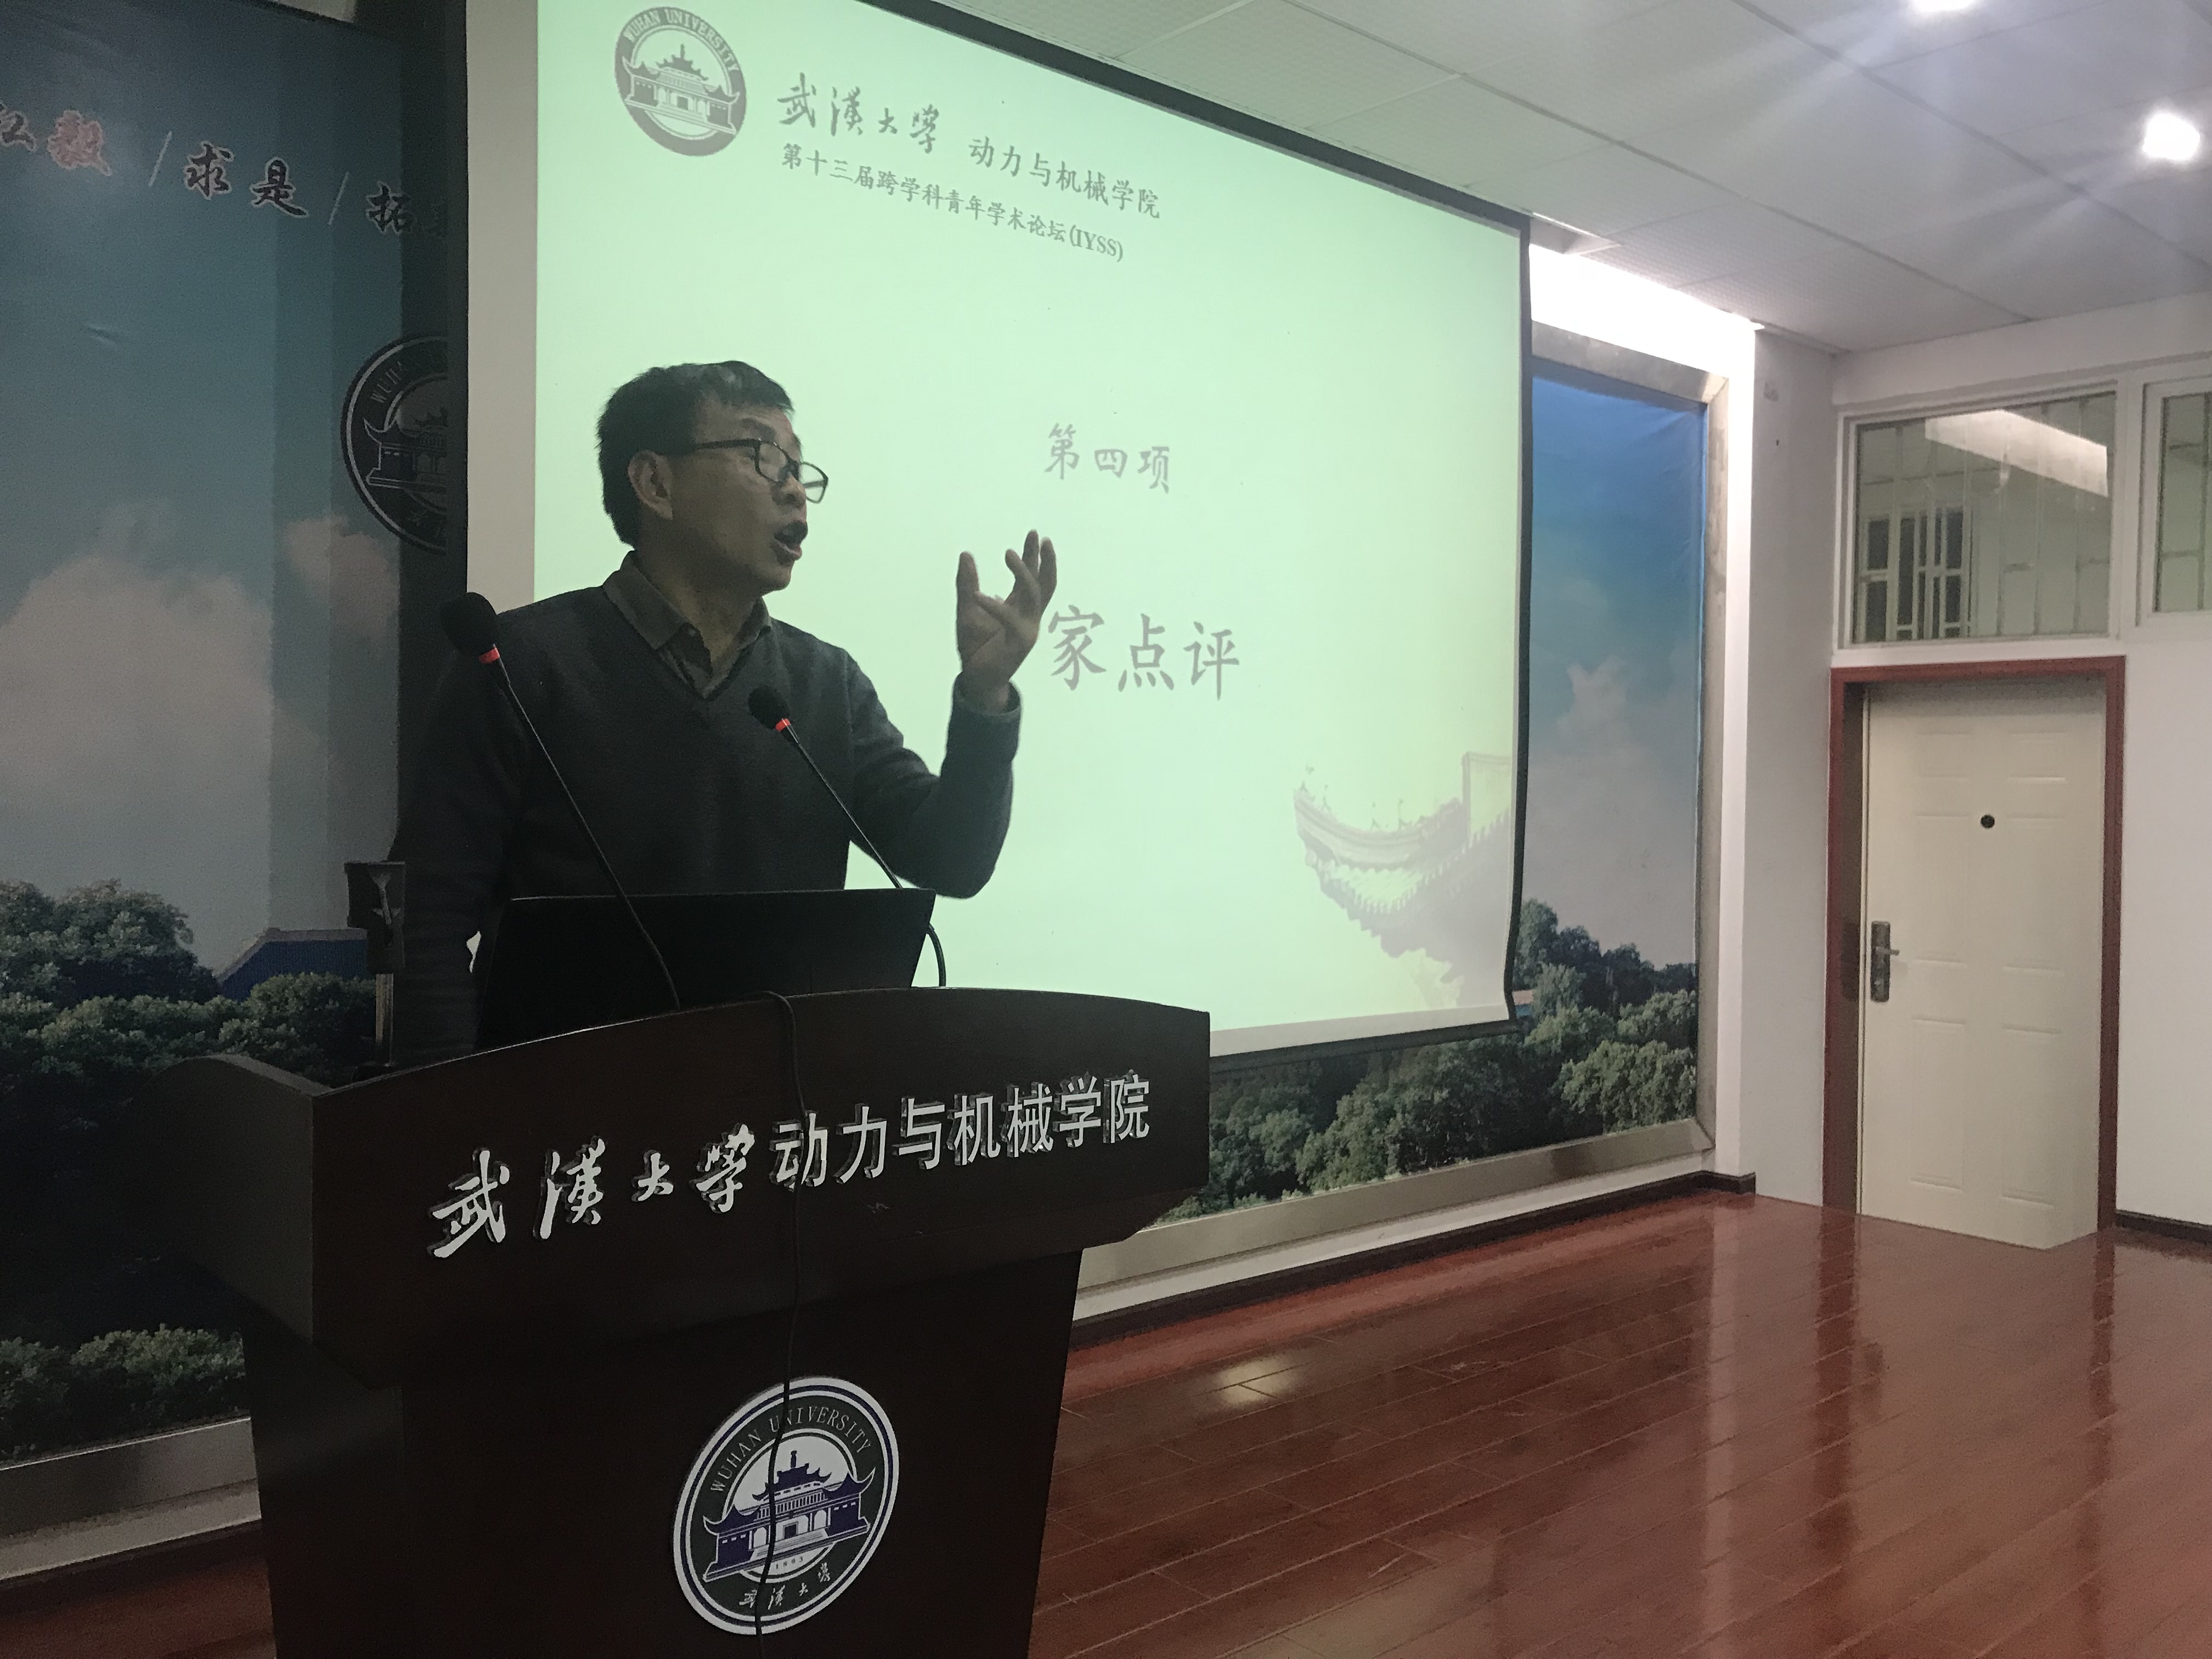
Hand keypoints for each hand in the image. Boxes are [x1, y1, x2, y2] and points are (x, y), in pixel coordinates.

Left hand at [955, 531, 1056, 712]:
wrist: (977, 680)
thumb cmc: (975, 647)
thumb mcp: (967, 609)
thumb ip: (966, 584)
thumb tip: (966, 554)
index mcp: (1020, 609)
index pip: (1032, 578)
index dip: (1034, 557)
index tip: (1035, 535)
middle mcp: (1028, 617)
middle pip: (1044, 584)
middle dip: (1043, 560)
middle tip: (1038, 536)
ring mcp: (1027, 630)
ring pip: (1032, 596)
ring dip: (1022, 573)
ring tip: (1008, 552)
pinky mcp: (1018, 643)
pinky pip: (1009, 619)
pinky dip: (994, 606)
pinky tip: (979, 595)